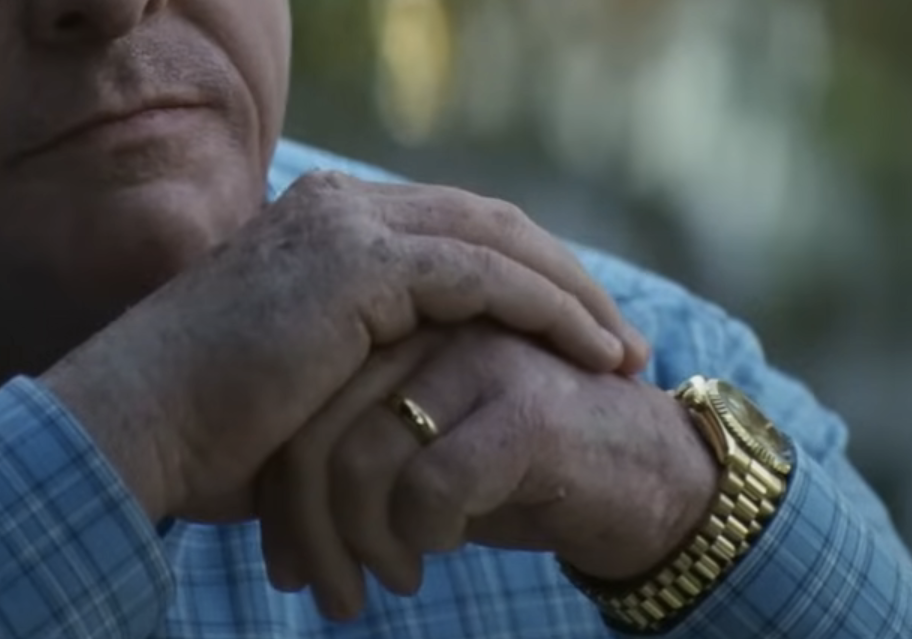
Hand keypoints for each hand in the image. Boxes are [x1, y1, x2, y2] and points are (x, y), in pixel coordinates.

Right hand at [42, 173, 650, 522]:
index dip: (519, 270)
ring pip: (498, 239)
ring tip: (625, 353)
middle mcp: (334, 205)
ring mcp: (346, 225)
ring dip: (574, 294)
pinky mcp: (361, 265)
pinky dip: (549, 309)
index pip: (445, 227)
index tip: (572, 327)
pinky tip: (591, 351)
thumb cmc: (202, 425)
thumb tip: (404, 393)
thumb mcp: (294, 371)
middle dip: (562, 275)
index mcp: (316, 219)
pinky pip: (486, 276)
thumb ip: (352, 353)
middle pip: (485, 220)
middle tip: (620, 337)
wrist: (138, 424)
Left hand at [255, 321, 714, 621]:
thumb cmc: (511, 473)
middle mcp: (425, 325)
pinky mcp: (525, 407)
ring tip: (384, 584)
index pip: (297, 403)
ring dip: (361, 542)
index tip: (284, 565)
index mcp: (390, 321)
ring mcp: (476, 356)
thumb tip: (266, 514)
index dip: (282, 493)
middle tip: (314, 591)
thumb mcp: (414, 453)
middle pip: (317, 428)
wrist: (646, 484)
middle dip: (307, 526)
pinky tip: (436, 552)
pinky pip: (432, 481)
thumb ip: (348, 448)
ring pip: (363, 456)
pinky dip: (421, 532)